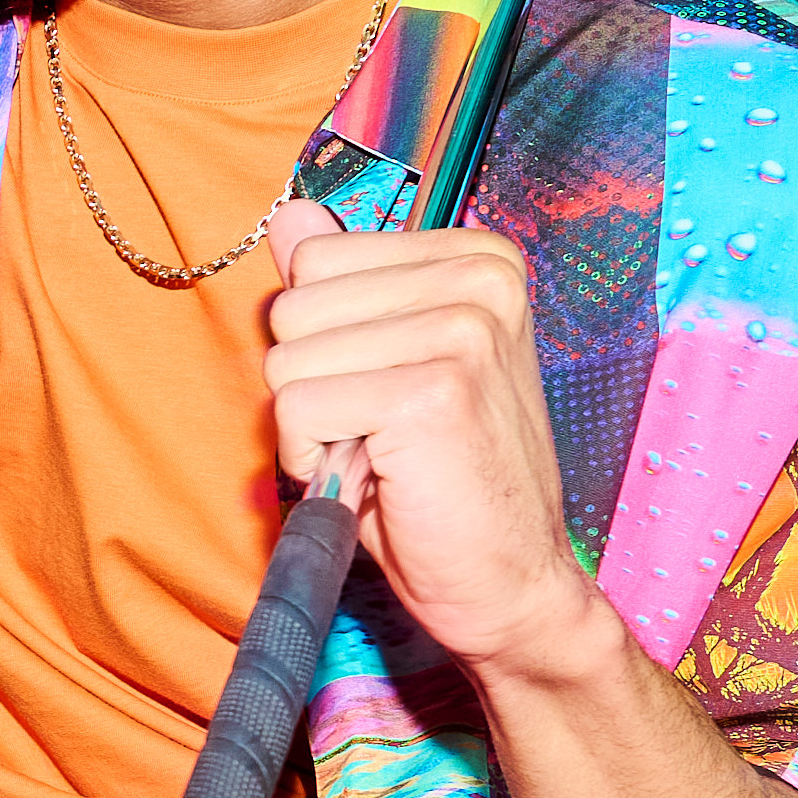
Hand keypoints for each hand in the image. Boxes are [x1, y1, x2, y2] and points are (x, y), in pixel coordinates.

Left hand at [255, 203, 618, 690]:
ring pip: (288, 359)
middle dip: (311, 381)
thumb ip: (342, 285)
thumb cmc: (443, 482)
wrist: (509, 584)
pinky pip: (296, 409)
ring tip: (381, 458)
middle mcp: (480, 281)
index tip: (383, 388)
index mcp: (478, 259)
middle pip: (295, 304)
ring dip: (310, 427)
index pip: (316, 258)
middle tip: (379, 434)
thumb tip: (289, 213)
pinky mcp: (432, 393)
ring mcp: (462, 332)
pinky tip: (375, 481)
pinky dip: (312, 461)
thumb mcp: (386, 364)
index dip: (323, 339)